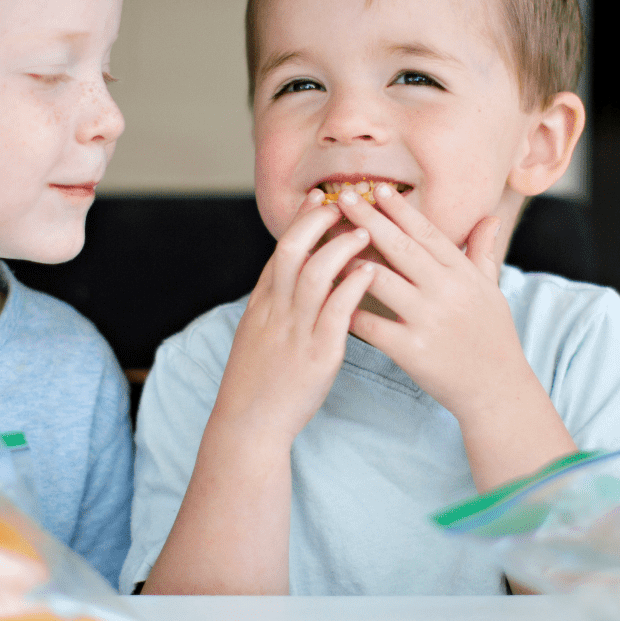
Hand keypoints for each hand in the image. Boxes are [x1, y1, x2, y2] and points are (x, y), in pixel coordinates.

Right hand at [212, 188, 377, 445]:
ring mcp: (295, 332)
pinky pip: (335, 313)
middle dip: (317, 222)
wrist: (250, 423)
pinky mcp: (316, 355)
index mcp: (262, 304)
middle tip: (343, 202)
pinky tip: (369, 272)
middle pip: (293, 251)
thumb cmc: (258, 381)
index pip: (281, 250)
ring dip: (340, 248)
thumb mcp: (256, 334)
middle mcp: (276, 312)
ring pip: (316, 276)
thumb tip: (288, 275)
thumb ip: (273, 303)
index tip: (318, 197)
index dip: (300, 220)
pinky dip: (352, 288)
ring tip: (364, 231)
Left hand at [336, 184, 538, 424]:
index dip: (401, 209)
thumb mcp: (492, 290)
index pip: (427, 233)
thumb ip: (483, 252)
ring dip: (351, 260)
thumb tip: (491, 217)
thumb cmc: (491, 336)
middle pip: (400, 247)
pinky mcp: (413, 350)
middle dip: (368, 220)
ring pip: (380, 281)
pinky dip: (349, 309)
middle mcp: (447, 291)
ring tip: (325, 244)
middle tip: (342, 197)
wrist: (497, 390)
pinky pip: (372, 324)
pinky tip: (327, 297)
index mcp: (463, 274)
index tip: (377, 188)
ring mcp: (429, 320)